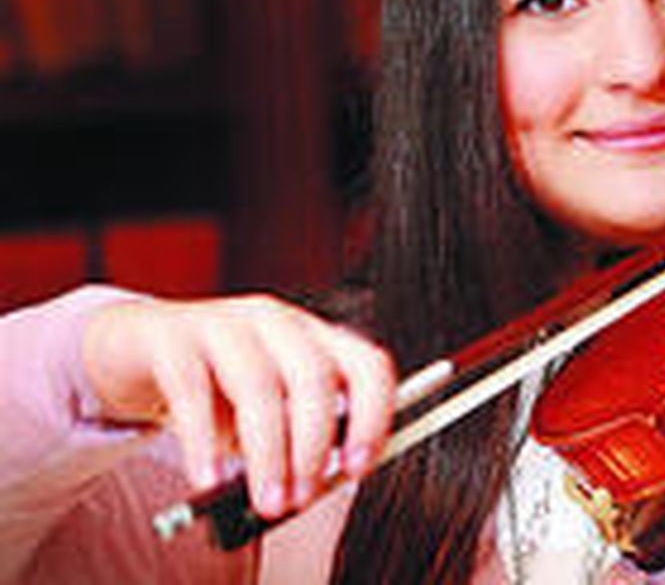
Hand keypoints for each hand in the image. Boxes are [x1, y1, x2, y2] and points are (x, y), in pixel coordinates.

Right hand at [81, 294, 396, 518]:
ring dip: (268, 452)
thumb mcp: (263, 415)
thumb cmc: (214, 386)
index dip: (373, 418)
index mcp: (315, 339)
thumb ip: (292, 443)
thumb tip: (309, 490)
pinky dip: (202, 441)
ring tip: (265, 499)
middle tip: (301, 497)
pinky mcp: (172, 337)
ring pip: (258, 385)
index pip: (368, 366)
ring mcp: (226, 323)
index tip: (357, 468)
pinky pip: (191, 390)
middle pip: (314, 377)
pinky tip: (207, 479)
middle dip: (313, 445)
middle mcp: (278, 323)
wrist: (134, 346)